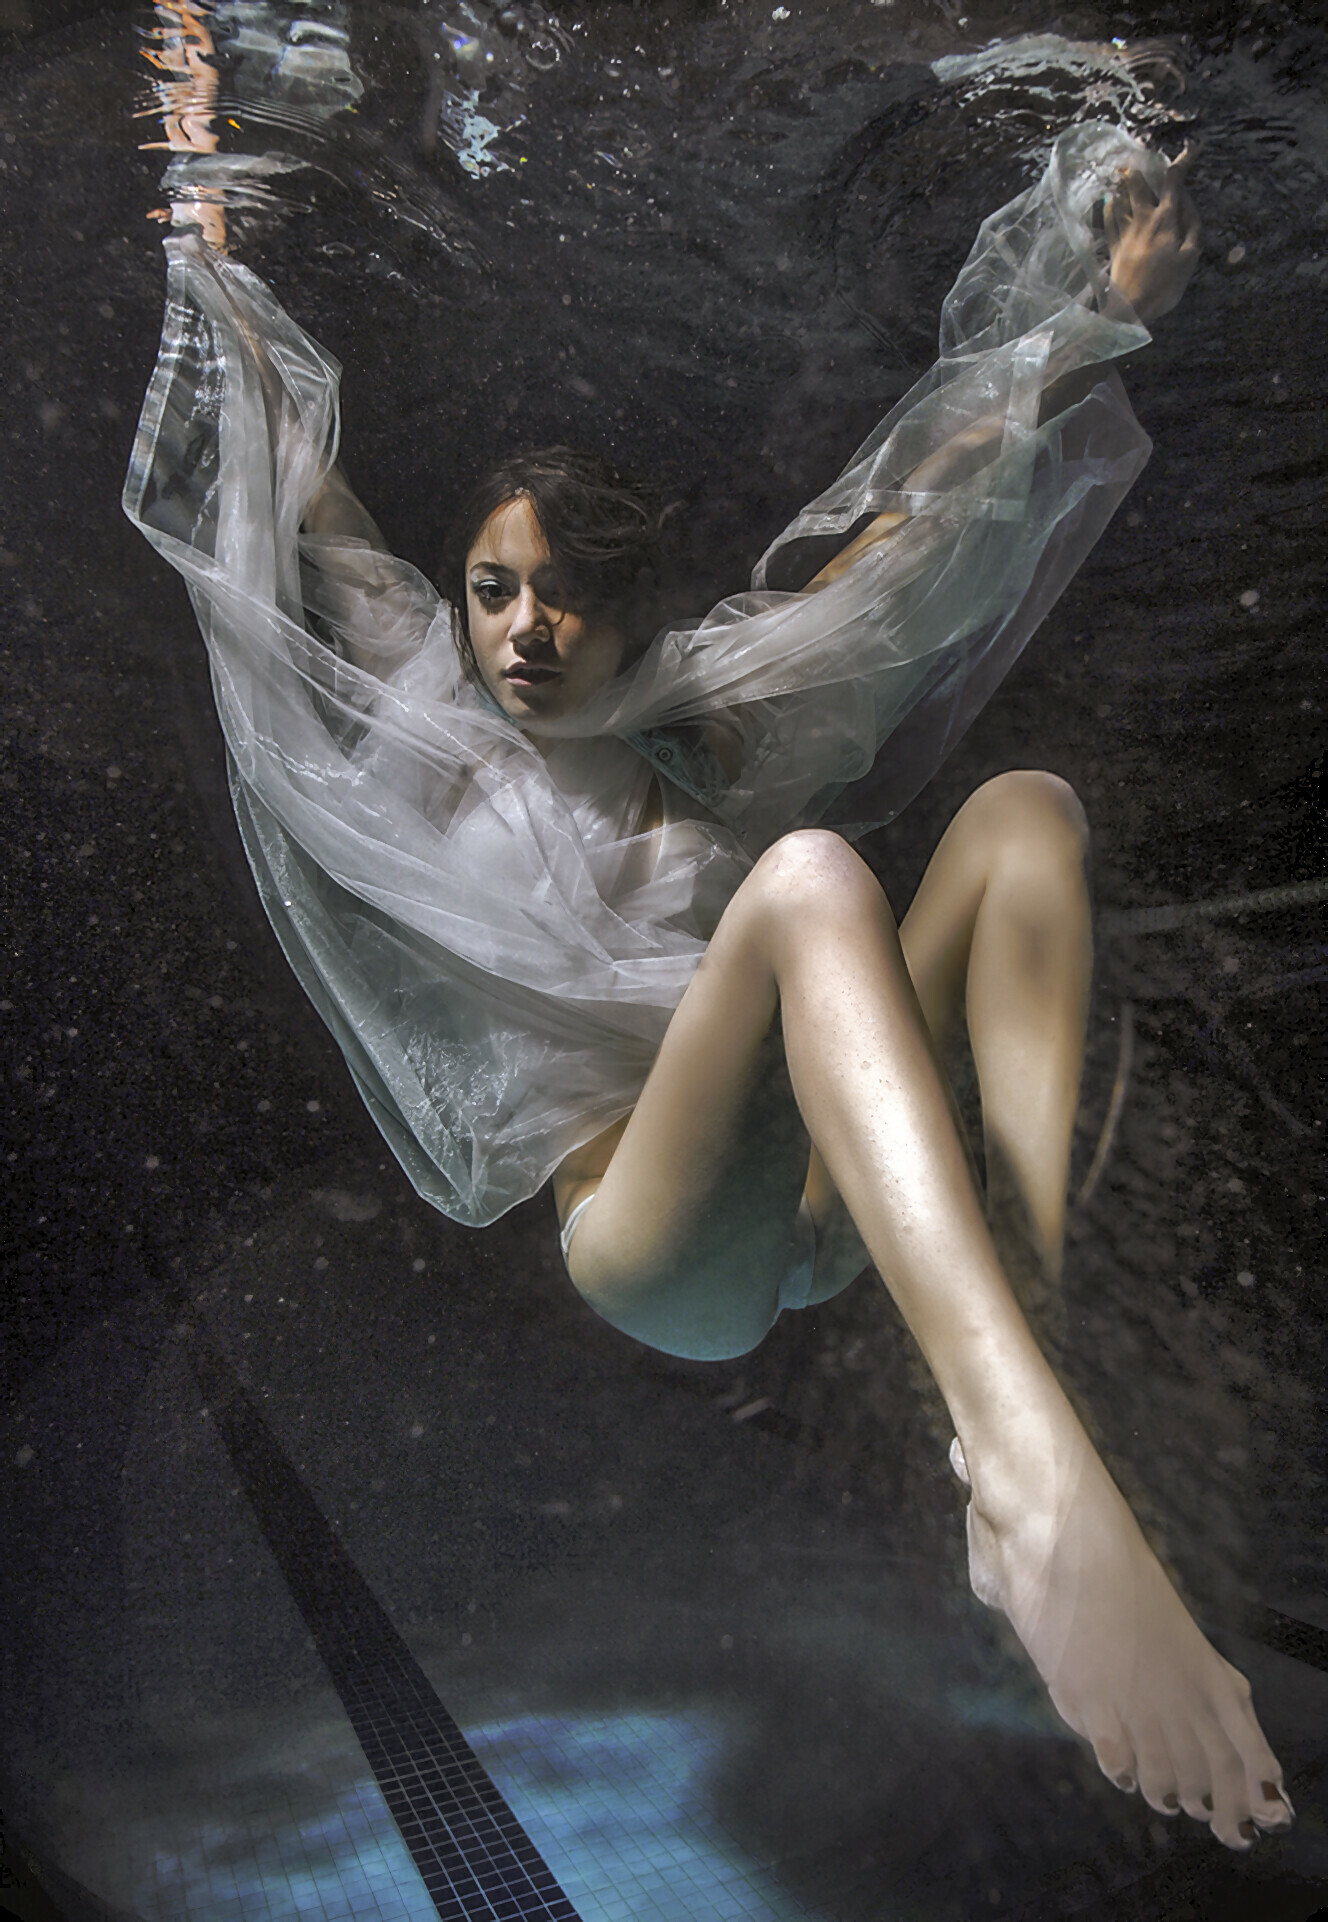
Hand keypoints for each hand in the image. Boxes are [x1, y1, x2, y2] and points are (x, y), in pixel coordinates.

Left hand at [1104, 147, 1200, 324]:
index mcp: (1165, 219)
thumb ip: (1192, 227)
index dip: (1183, 160)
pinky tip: (1109, 201)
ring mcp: (1125, 232)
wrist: (1131, 309)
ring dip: (1122, 183)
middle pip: (1138, 183)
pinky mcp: (1113, 247)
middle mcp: (1143, 219)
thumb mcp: (1190, 257)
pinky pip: (1108, 220)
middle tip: (1141, 153)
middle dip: (1141, 165)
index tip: (1192, 147)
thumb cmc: (1165, 286)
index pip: (1174, 181)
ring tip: (1123, 171)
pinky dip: (1109, 206)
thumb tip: (1188, 204)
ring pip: (1120, 198)